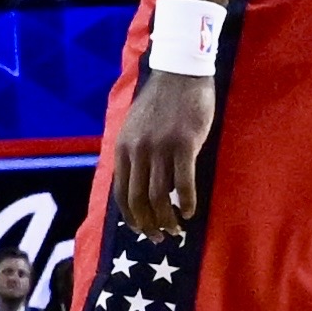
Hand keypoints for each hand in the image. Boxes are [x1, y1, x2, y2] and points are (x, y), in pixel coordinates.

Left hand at [111, 67, 215, 240]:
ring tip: (176, 229)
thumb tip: (138, 186)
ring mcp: (160, 148)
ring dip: (167, 219)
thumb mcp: (136, 128)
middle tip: (161, 237)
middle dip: (149, 225)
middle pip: (139, 200)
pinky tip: (189, 211)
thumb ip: (135, 154)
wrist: (180, 73)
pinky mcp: (183, 144)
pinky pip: (183, 183)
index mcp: (123, 148)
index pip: (121, 194)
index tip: (141, 230)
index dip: (131, 217)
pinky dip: (186, 202)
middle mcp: (138, 151)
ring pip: (159, 196)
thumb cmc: (162, 103)